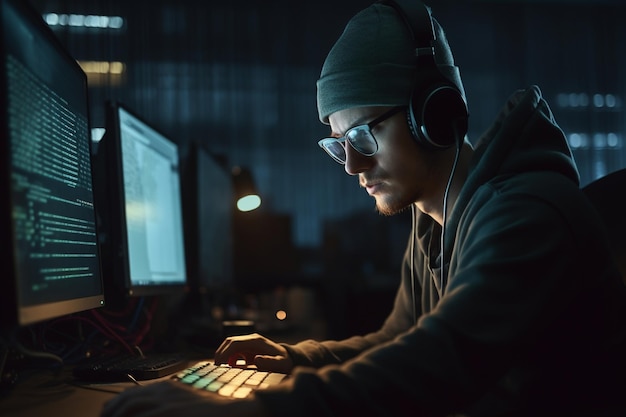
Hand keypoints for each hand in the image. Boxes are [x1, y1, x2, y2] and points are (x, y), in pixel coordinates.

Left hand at [100, 380, 267, 416]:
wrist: (235, 411)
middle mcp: (164, 391)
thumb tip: (152, 412)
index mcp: (168, 386)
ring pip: (128, 408)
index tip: (108, 413)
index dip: (115, 404)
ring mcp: (166, 402)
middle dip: (110, 411)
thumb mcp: (187, 403)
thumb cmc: (213, 411)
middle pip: (125, 399)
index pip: (132, 393)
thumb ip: (169, 405)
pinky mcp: (169, 414)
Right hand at [214, 333, 293, 373]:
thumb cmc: (285, 362)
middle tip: (216, 366)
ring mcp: (249, 344)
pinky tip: (230, 367)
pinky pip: (234, 351)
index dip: (225, 352)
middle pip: (230, 342)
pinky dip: (229, 358)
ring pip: (230, 345)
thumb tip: (256, 360)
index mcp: (256, 341)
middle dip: (221, 352)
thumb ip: (270, 362)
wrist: (289, 359)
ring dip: (223, 354)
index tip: (219, 363)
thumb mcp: (280, 364)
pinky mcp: (248, 350)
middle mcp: (251, 340)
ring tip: (220, 367)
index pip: (235, 343)